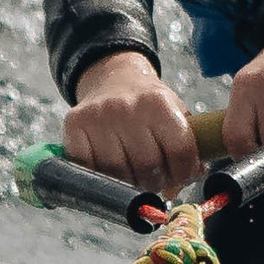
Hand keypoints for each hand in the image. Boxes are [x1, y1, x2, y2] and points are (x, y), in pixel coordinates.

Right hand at [64, 53, 199, 194]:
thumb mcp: (175, 114)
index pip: (179, 151)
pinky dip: (100, 176)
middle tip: (154, 179)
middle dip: (155, 182)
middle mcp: (126, 107)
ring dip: (128, 184)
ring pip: (117, 174)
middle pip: (147, 168)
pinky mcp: (74, 124)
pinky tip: (109, 169)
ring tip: (134, 175)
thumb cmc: (148, 106)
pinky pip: (88, 168)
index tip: (180, 175)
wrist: (114, 79)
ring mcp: (98, 116)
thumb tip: (189, 180)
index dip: (183, 172)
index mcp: (159, 103)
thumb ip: (188, 147)